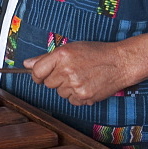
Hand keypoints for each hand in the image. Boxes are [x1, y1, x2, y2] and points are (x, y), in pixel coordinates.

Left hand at [24, 35, 147, 105]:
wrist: (120, 63)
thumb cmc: (97, 53)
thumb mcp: (71, 48)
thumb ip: (47, 57)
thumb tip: (27, 64)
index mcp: (62, 55)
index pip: (36, 71)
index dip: (37, 75)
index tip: (41, 75)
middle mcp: (67, 70)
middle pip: (48, 84)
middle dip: (55, 79)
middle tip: (70, 72)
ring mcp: (75, 85)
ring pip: (59, 93)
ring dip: (66, 88)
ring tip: (81, 77)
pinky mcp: (84, 96)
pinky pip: (71, 100)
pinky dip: (76, 95)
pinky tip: (87, 84)